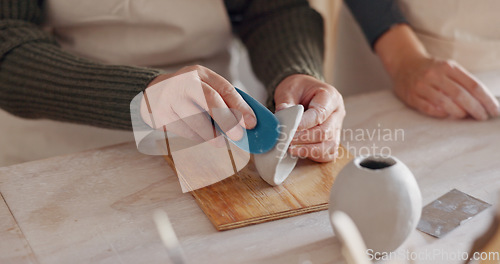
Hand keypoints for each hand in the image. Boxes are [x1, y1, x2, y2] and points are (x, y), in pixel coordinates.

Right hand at [142, 65, 255, 144]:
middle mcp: (184, 82)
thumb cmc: (188, 94)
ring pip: (196, 119)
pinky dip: (197, 137)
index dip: (240, 107)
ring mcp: (170, 98)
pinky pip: (184, 130)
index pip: (225, 89)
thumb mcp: (204, 88)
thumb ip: (225, 101)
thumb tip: (247, 123)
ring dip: (212, 134)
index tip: (252, 123)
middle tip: (238, 136)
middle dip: (227, 120)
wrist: (151, 94)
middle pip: (210, 100)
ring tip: (220, 141)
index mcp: (200, 73)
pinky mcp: (161, 114)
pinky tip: (201, 136)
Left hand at [274, 74, 344, 161]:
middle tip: (286, 140)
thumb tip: (281, 115)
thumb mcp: (290, 89)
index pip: (319, 114)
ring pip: (330, 146)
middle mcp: (337, 113)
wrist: (304, 91)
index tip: (289, 129)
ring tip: (291, 149)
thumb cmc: (299, 89)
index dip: (303, 124)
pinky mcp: (332, 138)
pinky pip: (329, 153)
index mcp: (330, 97)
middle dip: (303, 139)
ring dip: (309, 150)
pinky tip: (300, 152)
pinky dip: (315, 156)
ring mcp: (337, 127)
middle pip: (325, 132)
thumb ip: (286, 102)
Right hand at [374, 24, 499, 119]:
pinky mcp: (411, 96)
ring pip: (444, 103)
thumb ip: (462, 81)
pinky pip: (429, 108)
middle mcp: (435, 75)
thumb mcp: (448, 68)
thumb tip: (482, 102)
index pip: (473, 85)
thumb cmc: (431, 69)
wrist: (404, 64)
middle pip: (460, 94)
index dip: (486, 99)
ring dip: (458, 112)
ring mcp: (422, 86)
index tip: (494, 110)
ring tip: (465, 116)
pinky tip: (447, 115)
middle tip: (483, 117)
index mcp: (448, 67)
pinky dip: (440, 113)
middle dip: (475, 108)